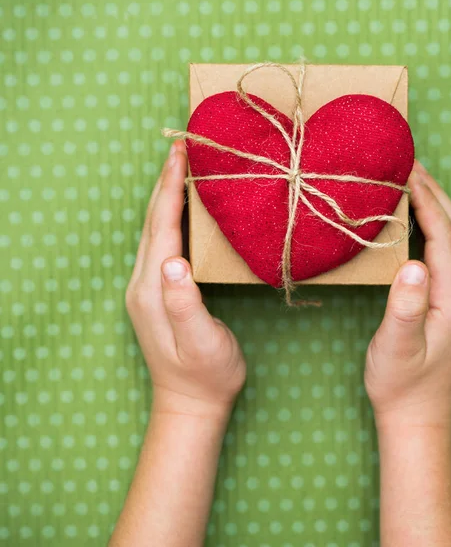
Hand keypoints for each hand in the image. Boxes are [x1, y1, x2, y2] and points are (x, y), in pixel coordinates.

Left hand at [125, 141, 245, 418]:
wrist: (191, 403)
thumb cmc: (206, 375)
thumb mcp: (201, 343)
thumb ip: (185, 303)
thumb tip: (175, 261)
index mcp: (154, 288)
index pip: (161, 227)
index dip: (171, 188)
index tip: (181, 153)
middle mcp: (144, 282)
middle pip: (153, 221)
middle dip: (166, 182)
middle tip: (183, 148)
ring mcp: (149, 287)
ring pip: (155, 230)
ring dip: (167, 196)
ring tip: (183, 168)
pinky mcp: (159, 292)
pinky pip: (163, 243)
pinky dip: (172, 217)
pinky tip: (185, 210)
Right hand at [365, 159, 450, 426]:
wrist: (418, 415)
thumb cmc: (401, 383)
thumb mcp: (396, 348)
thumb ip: (405, 307)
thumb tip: (412, 263)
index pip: (444, 238)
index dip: (427, 202)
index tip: (408, 172)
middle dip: (435, 195)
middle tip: (412, 164)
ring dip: (437, 208)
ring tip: (415, 183)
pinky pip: (447, 254)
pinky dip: (434, 229)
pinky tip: (418, 224)